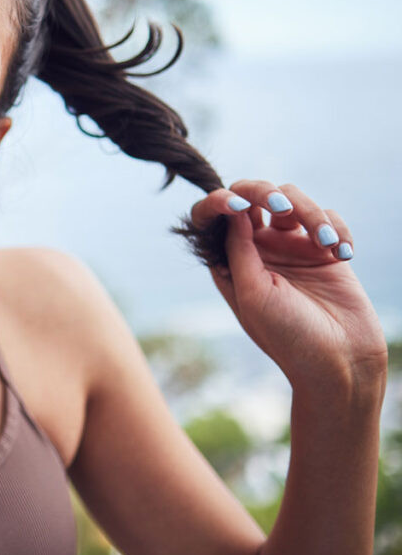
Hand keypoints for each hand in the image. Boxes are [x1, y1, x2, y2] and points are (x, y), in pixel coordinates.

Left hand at [190, 180, 386, 397]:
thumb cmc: (288, 335)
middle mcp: (257, 249)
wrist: (340, 361)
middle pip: (251, 196)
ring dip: (310, 212)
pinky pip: (327, 217)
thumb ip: (238, 248)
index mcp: (229, 261)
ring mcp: (291, 246)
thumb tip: (231, 208)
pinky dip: (336, 227)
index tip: (237, 205)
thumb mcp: (252, 293)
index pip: (213, 217)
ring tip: (325, 243)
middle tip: (281, 208)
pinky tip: (342, 254)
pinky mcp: (324, 249)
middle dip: (264, 192)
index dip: (218, 201)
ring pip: (292, 199)